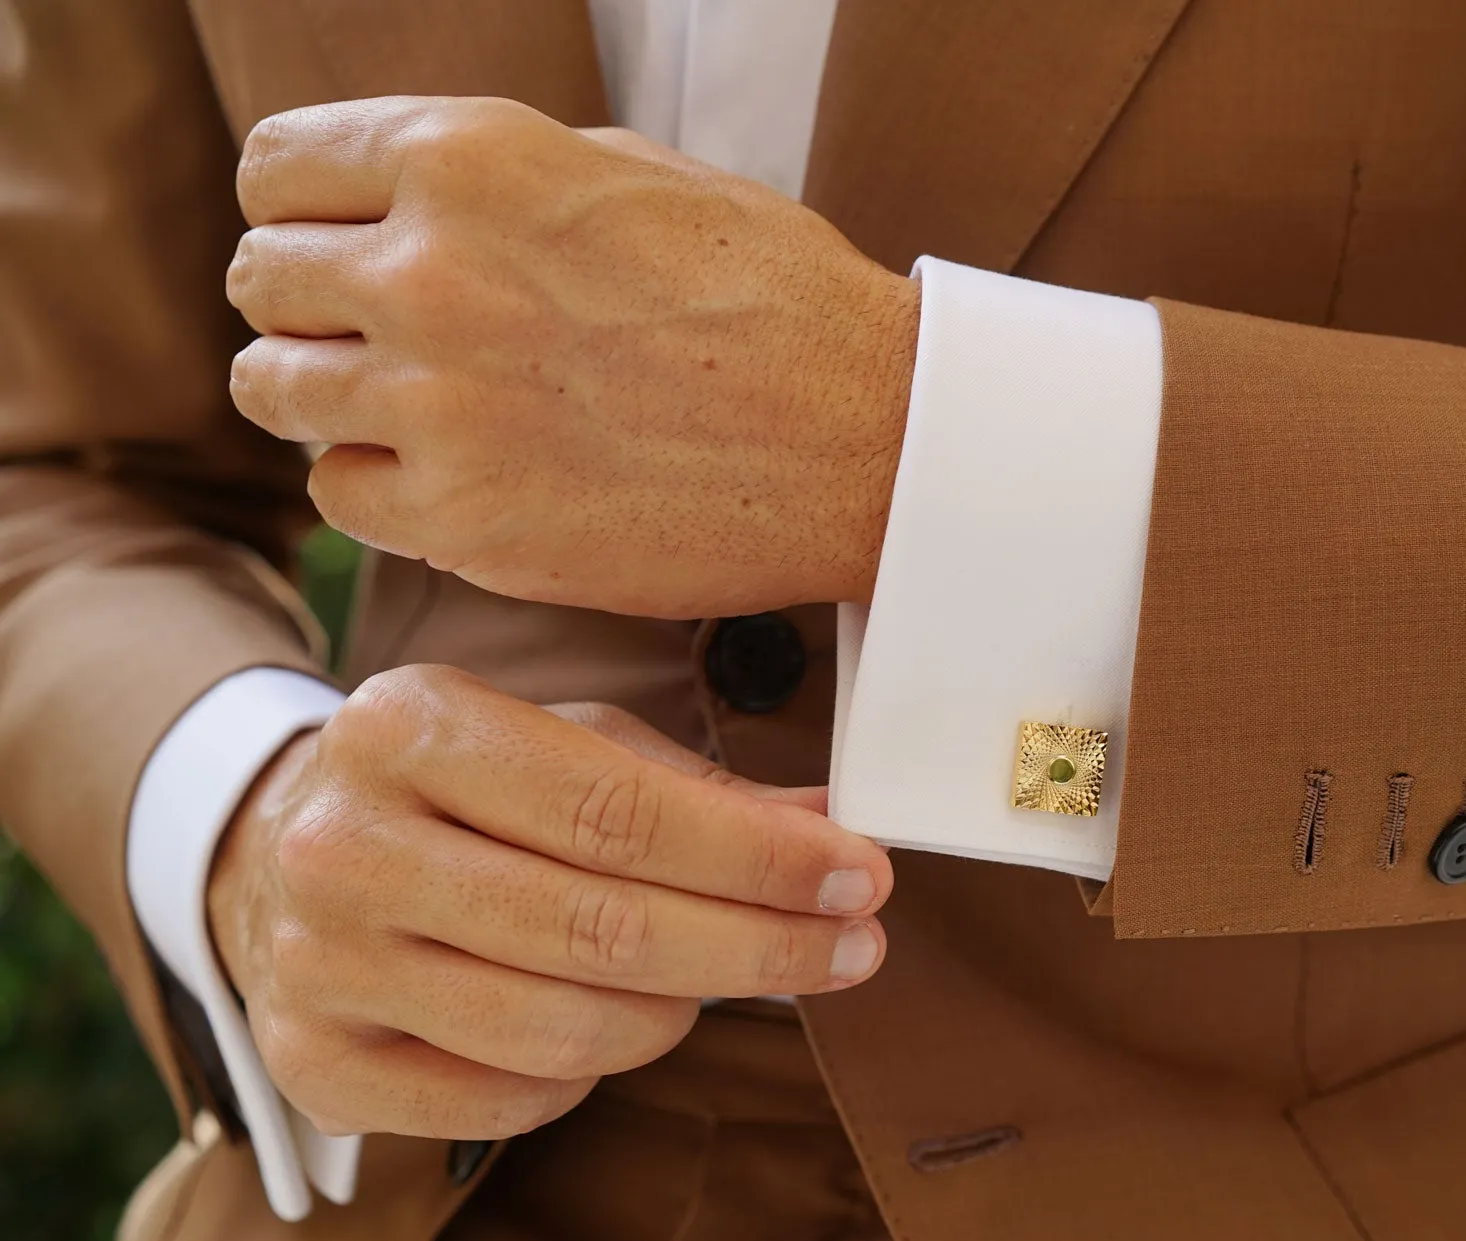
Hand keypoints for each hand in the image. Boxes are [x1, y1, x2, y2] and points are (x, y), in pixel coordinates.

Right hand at [206, 664, 891, 1139]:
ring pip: (562, 1028)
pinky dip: (590, 1072)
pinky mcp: (315, 1063)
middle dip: (759, 947)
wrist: (279, 851)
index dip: (760, 857)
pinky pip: (509, 1098)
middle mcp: (347, 844)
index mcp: (412, 726)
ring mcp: (320, 963)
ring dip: (681, 1013)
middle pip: (601, 929)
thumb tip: (833, 824)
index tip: (861, 877)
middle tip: (854, 947)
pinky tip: (617, 1021)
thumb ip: (696, 787)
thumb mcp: (564, 743)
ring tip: (725, 977)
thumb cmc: (460, 789)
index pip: (619, 810)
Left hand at [225, 95, 918, 618]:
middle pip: (260, 282)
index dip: (299, 209)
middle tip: (376, 336)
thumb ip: (490, 178)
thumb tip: (397, 204)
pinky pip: (339, 495)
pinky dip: (378, 485)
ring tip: (405, 407)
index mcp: (468, 158)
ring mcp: (440, 404)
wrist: (870, 438)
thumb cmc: (776, 300)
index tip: (331, 243)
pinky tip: (451, 474)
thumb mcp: (631, 175)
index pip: (275, 170)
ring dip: (326, 396)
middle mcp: (431, 273)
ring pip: (275, 391)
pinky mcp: (466, 521)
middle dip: (309, 304)